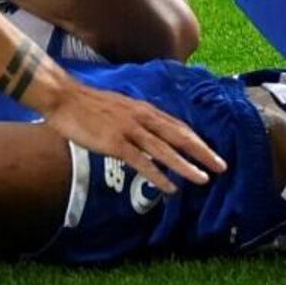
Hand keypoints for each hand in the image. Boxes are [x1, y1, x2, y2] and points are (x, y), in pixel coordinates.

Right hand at [39, 76, 227, 193]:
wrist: (63, 97)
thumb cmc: (87, 105)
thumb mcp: (118, 108)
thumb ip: (134, 120)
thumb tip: (146, 135)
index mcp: (143, 109)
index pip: (177, 126)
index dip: (196, 140)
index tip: (211, 152)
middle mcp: (142, 118)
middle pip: (179, 136)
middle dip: (202, 152)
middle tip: (222, 166)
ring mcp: (129, 130)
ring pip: (165, 150)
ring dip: (186, 166)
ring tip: (204, 179)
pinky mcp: (115, 143)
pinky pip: (142, 162)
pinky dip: (158, 175)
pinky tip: (170, 187)